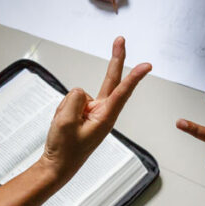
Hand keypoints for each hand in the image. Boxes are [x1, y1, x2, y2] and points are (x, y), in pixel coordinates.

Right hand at [41, 37, 150, 178]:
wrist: (57, 165)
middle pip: (111, 81)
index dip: (134, 77)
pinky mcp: (85, 111)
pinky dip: (64, 110)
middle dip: (116, 59)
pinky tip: (64, 123)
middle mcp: (103, 112)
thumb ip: (75, 99)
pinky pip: (72, 100)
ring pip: (78, 94)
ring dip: (67, 107)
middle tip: (121, 40)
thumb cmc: (65, 150)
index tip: (147, 65)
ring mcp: (94, 111)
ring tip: (65, 126)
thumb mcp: (65, 122)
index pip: (122, 92)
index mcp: (105, 118)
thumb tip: (80, 91)